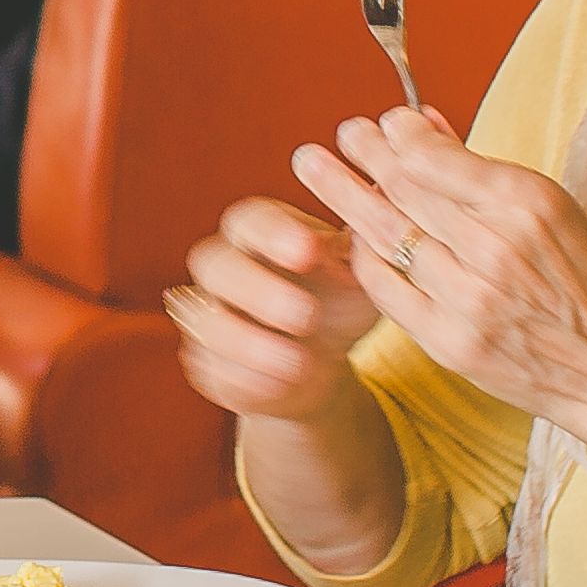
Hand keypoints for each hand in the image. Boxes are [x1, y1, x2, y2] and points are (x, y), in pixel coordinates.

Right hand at [176, 197, 384, 423]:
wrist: (321, 361)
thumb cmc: (342, 301)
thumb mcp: (363, 274)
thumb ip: (366, 245)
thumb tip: (383, 201)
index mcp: (259, 231)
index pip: (251, 219)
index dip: (274, 234)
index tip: (309, 251)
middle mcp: (224, 266)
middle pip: (214, 264)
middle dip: (257, 290)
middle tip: (306, 316)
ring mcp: (207, 313)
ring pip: (204, 321)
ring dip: (250, 343)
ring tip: (300, 363)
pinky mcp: (204, 359)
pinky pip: (208, 367)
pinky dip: (244, 379)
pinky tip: (281, 385)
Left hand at [295, 107, 586, 435]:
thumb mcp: (554, 210)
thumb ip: (484, 173)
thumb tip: (423, 129)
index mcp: (527, 205)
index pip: (438, 159)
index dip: (400, 137)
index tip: (384, 123)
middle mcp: (494, 248)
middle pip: (406, 191)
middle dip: (364, 155)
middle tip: (342, 134)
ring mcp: (468, 298)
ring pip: (388, 236)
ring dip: (345, 196)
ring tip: (315, 166)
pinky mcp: (449, 341)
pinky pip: (386, 289)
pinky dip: (364, 257)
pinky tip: (350, 234)